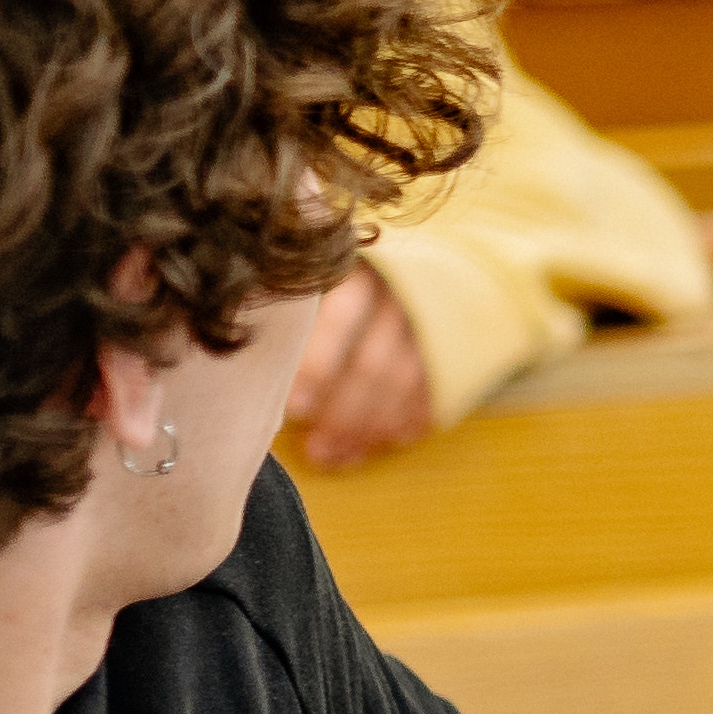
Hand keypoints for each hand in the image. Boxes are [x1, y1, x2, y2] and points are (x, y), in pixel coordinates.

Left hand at [285, 271, 439, 468]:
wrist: (440, 256)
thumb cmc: (351, 277)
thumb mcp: (321, 276)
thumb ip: (296, 310)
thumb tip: (255, 360)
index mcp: (365, 270)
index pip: (340, 319)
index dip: (317, 367)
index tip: (295, 409)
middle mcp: (404, 295)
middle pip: (374, 363)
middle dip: (343, 414)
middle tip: (317, 450)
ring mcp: (434, 320)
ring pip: (404, 383)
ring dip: (372, 427)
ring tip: (340, 457)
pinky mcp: (457, 342)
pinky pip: (437, 387)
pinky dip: (415, 418)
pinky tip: (391, 441)